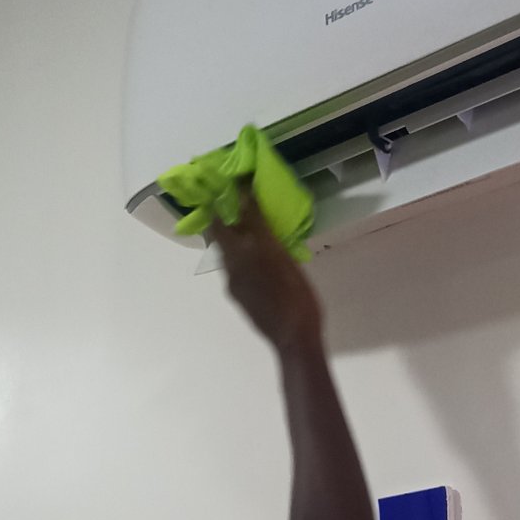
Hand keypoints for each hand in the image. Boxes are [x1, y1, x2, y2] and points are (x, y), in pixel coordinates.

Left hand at [210, 189, 321, 354]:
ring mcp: (232, 280)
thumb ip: (269, 235)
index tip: (236, 183)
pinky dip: (238, 257)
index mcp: (252, 249)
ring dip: (230, 238)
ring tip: (245, 231)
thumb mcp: (287, 260)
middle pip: (220, 233)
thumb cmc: (299, 297)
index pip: (239, 213)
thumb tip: (255, 214)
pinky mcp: (235, 294)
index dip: (236, 196)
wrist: (292, 336)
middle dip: (223, 217)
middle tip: (232, 206)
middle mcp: (235, 262)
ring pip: (225, 252)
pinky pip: (232, 268)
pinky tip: (253, 260)